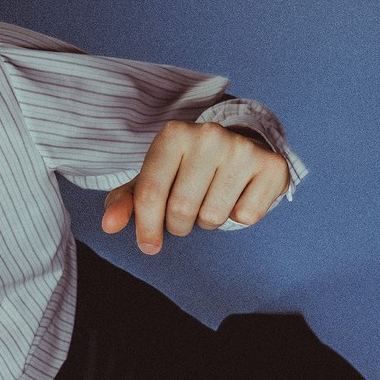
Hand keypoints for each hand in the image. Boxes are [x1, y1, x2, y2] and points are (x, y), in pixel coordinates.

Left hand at [101, 121, 288, 253]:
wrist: (239, 145)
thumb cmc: (185, 168)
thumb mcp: (151, 180)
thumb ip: (124, 202)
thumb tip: (108, 225)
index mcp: (173, 134)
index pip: (151, 195)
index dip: (147, 228)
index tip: (148, 245)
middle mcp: (209, 135)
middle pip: (181, 211)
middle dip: (179, 224)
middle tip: (185, 211)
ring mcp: (242, 148)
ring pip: (213, 218)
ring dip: (207, 221)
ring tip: (210, 199)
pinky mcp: (271, 165)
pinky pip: (245, 217)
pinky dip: (237, 217)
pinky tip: (237, 194)